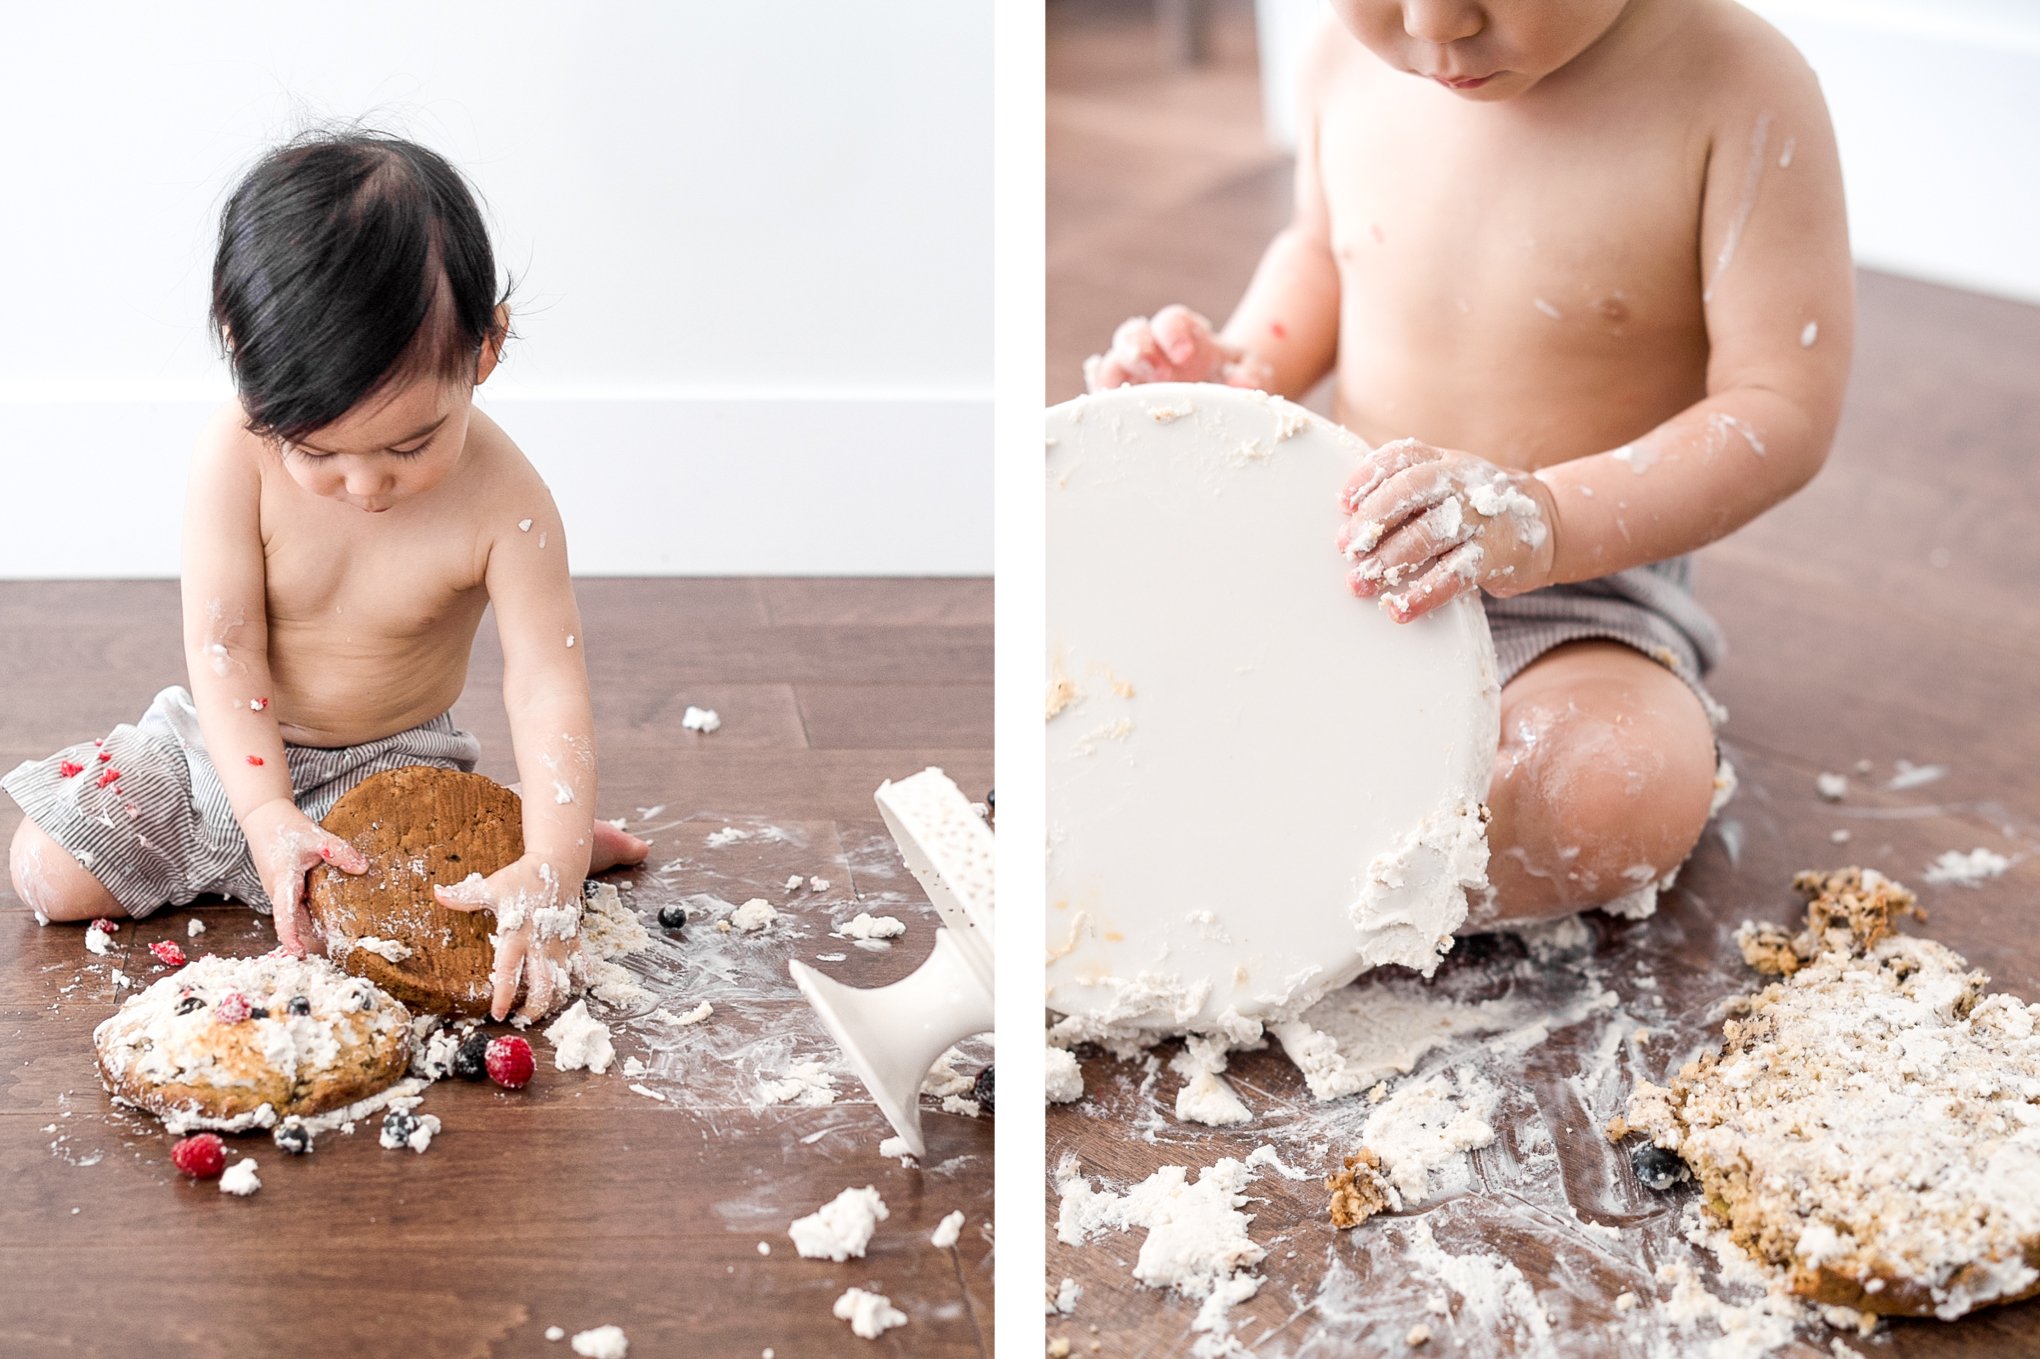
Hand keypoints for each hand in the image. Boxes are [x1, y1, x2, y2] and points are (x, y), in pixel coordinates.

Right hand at [242, 798, 367, 956]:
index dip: (291, 936)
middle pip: (295, 922)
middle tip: (337, 952)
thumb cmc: (286, 828)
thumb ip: (339, 852)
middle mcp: (278, 892)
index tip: (299, 954)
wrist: (263, 819)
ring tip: (339, 942)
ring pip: (297, 916)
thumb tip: (363, 868)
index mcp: (283, 881)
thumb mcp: (316, 836)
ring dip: (313, 928)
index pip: (285, 915)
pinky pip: (298, 908)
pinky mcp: (284, 890)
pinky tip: (333, 918)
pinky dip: (312, 915)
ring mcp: (280, 893)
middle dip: (311, 939)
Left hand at [434, 855, 582, 1022]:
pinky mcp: (575, 940)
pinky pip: (582, 966)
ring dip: (555, 1000)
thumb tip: (437, 893)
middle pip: (543, 986)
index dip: (503, 996)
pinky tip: (569, 988)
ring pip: (564, 982)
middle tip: (523, 1019)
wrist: (560, 863)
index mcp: (517, 935)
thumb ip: (466, 896)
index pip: (509, 973)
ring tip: (543, 1009)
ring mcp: (561, 944)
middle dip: (534, 1008)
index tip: (498, 1014)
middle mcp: (541, 944)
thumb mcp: (492, 886)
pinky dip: (578, 980)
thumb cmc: (523, 876)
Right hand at [1082, 305, 1272, 392]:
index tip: (1185, 355)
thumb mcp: (1251, 374)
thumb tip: (1243, 384)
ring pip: (1111, 363)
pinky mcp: (1123, 400)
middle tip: (1160, 376)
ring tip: (1125, 398)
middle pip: (1133, 335)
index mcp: (1185, 336)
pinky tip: (1108, 415)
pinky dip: (1103, 402)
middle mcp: (1154, 349)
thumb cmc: (1236, 381)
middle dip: (1141, 350)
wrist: (1225, 401)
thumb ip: (1251, 374)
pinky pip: (1104, 396)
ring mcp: (1134, 375)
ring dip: (1115, 376)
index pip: (1171, 321)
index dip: (1173, 333)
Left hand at [1336, 439, 1558, 621]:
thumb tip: (1348, 522)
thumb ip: (1407, 493)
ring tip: (1360, 582)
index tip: (1343, 504)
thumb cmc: (1476, 509)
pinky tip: (1399, 609)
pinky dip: (1424, 594)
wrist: (1548, 524)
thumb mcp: (1448, 486)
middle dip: (1372, 520)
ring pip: (1428, 534)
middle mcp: (1461, 482)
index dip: (1367, 478)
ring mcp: (1480, 517)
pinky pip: (1455, 575)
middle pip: (1410, 490)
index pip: (1400, 457)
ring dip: (1388, 561)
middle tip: (1347, 549)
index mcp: (1444, 461)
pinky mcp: (1495, 555)